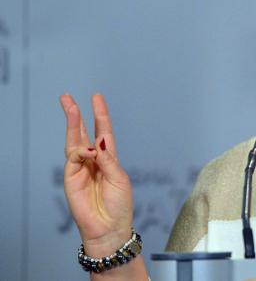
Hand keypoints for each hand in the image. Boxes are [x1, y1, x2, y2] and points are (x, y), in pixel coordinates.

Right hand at [60, 93, 132, 256]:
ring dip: (74, 125)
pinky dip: (81, 151)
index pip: (103, 132)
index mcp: (108, 158)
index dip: (100, 115)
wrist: (109, 228)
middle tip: (67, 97)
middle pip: (82, 133)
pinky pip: (73, 158)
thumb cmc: (119, 205)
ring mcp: (80, 168)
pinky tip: (88, 150)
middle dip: (75, 115)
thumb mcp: (119, 178)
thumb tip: (97, 141)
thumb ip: (108, 159)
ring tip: (72, 108)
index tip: (97, 98)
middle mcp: (93, 160)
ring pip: (74, 141)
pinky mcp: (71, 178)